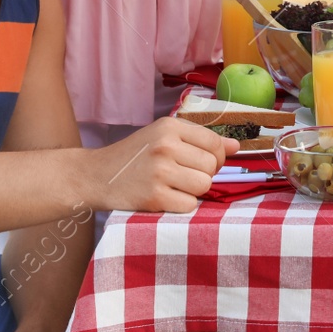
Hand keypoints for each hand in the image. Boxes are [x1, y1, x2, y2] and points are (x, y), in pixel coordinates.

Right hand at [92, 117, 235, 213]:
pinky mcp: (154, 197)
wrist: (96, 175)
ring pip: (204, 185)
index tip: (205, 163)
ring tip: (175, 186)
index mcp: (170, 126)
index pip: (215, 143)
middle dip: (204, 174)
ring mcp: (159, 172)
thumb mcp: (164, 137)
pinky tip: (166, 197)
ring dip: (194, 190)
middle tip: (184, 176)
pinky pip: (190, 204)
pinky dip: (182, 205)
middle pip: (211, 166)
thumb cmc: (135, 156)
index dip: (217, 157)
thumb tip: (236, 147)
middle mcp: (165, 146)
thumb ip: (200, 140)